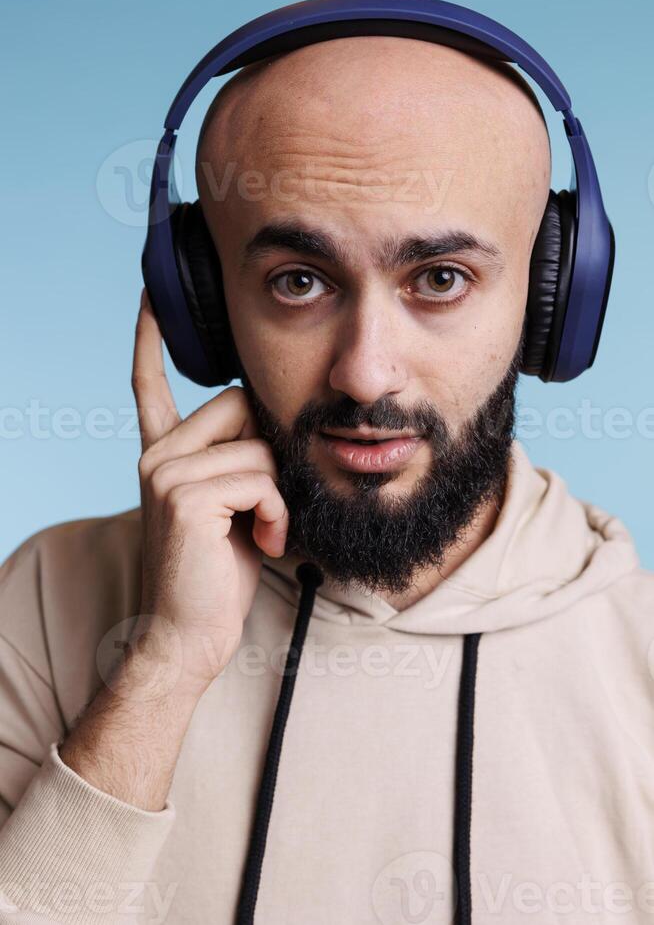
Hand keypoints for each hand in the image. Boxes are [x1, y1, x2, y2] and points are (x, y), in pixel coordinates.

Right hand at [130, 288, 288, 692]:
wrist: (189, 635)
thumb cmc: (218, 574)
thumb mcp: (230, 506)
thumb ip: (237, 459)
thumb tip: (272, 421)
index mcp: (163, 454)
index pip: (151, 385)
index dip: (150, 341)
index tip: (149, 297)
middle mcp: (157, 454)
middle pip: (238, 404)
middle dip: (267, 453)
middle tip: (261, 507)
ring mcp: (165, 471)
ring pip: (258, 446)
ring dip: (277, 495)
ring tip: (262, 533)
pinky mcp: (185, 494)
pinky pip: (261, 478)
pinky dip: (276, 513)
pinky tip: (261, 542)